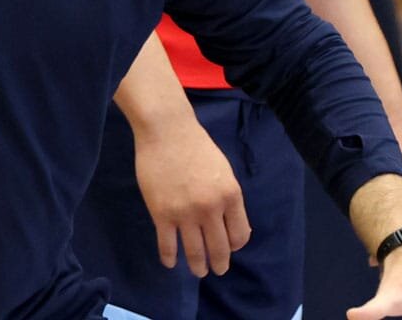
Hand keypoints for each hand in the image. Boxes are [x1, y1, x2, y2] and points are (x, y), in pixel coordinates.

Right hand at [131, 111, 250, 276]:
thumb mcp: (223, 170)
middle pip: (219, 248)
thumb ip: (227, 196)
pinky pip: (168, 245)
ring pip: (195, 252)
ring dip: (197, 266)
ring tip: (198, 271)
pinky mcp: (162, 214)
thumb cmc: (196, 146)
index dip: (235, 245)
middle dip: (219, 263)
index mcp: (230, 196)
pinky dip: (170, 258)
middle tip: (216, 270)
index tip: (228, 247)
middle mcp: (211, 209)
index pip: (240, 235)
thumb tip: (230, 222)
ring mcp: (185, 213)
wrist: (166, 131)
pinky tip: (170, 262)